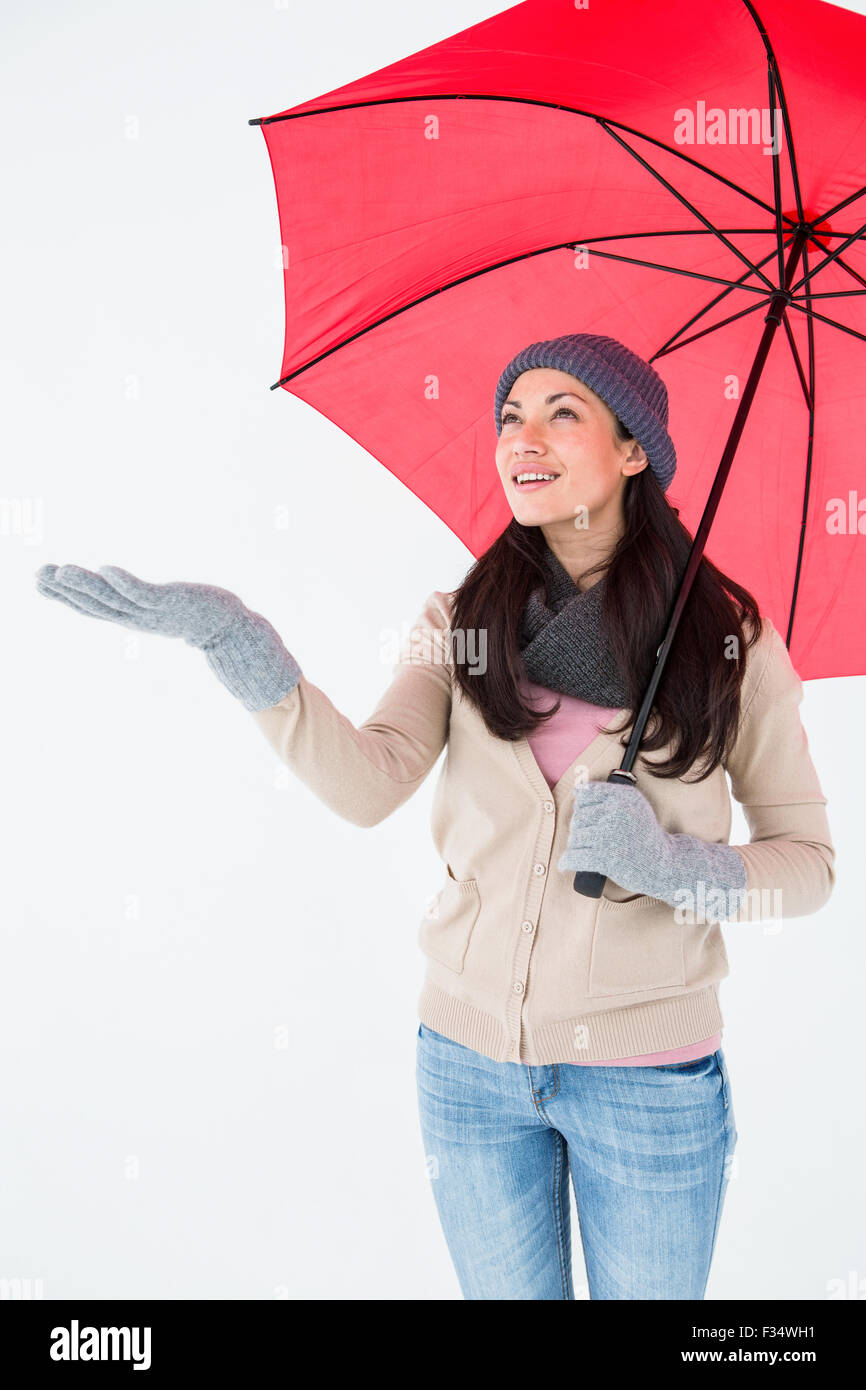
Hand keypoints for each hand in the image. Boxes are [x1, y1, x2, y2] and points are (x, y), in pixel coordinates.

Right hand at [35, 563, 301, 711]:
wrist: (234, 628)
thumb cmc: (201, 615)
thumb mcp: (165, 607)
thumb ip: (147, 602)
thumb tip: (132, 593)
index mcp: (133, 617)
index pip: (93, 607)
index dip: (65, 596)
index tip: (39, 580)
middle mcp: (139, 617)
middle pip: (96, 604)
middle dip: (66, 590)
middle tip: (37, 574)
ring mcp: (154, 612)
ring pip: (114, 599)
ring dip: (86, 585)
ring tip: (61, 570)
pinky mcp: (172, 603)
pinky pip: (144, 594)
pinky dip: (125, 583)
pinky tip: (107, 569)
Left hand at [558, 779, 745, 920]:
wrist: (666, 865)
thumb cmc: (646, 836)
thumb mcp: (636, 807)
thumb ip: (612, 796)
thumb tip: (578, 792)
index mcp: (623, 795)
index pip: (585, 794)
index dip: (582, 807)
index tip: (587, 817)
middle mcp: (616, 811)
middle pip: (579, 817)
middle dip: (578, 830)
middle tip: (588, 840)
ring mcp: (609, 834)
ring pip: (576, 838)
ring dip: (575, 846)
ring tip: (583, 852)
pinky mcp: (605, 857)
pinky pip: (575, 857)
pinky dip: (567, 861)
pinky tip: (564, 864)